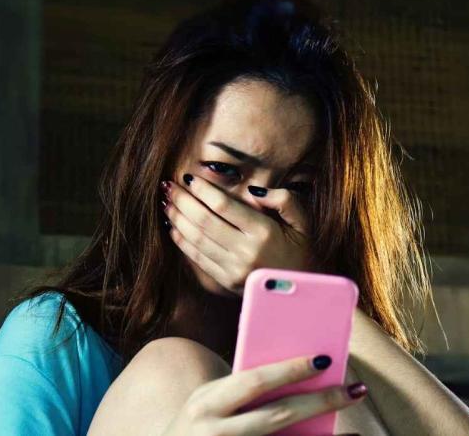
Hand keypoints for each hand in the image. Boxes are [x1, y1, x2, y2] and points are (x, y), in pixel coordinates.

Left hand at [160, 174, 310, 292]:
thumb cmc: (301, 251)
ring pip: (197, 240)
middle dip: (183, 201)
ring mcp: (234, 269)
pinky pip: (197, 258)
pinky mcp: (226, 282)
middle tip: (169, 186)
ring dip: (177, 219)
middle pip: (204, 221)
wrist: (301, 291)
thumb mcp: (302, 222)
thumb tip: (254, 191)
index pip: (224, 206)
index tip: (190, 177)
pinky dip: (181, 241)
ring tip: (166, 202)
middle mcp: (246, 252)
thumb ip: (284, 200)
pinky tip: (172, 227)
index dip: (203, 190)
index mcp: (265, 233)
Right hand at [160, 354, 366, 435]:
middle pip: (277, 416)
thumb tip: (300, 371)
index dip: (290, 370)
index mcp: (205, 403)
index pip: (254, 382)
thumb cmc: (198, 425)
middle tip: (354, 389)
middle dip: (319, 402)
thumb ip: (241, 390)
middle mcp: (214, 433)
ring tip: (355, 432)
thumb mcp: (207, 402)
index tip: (324, 360)